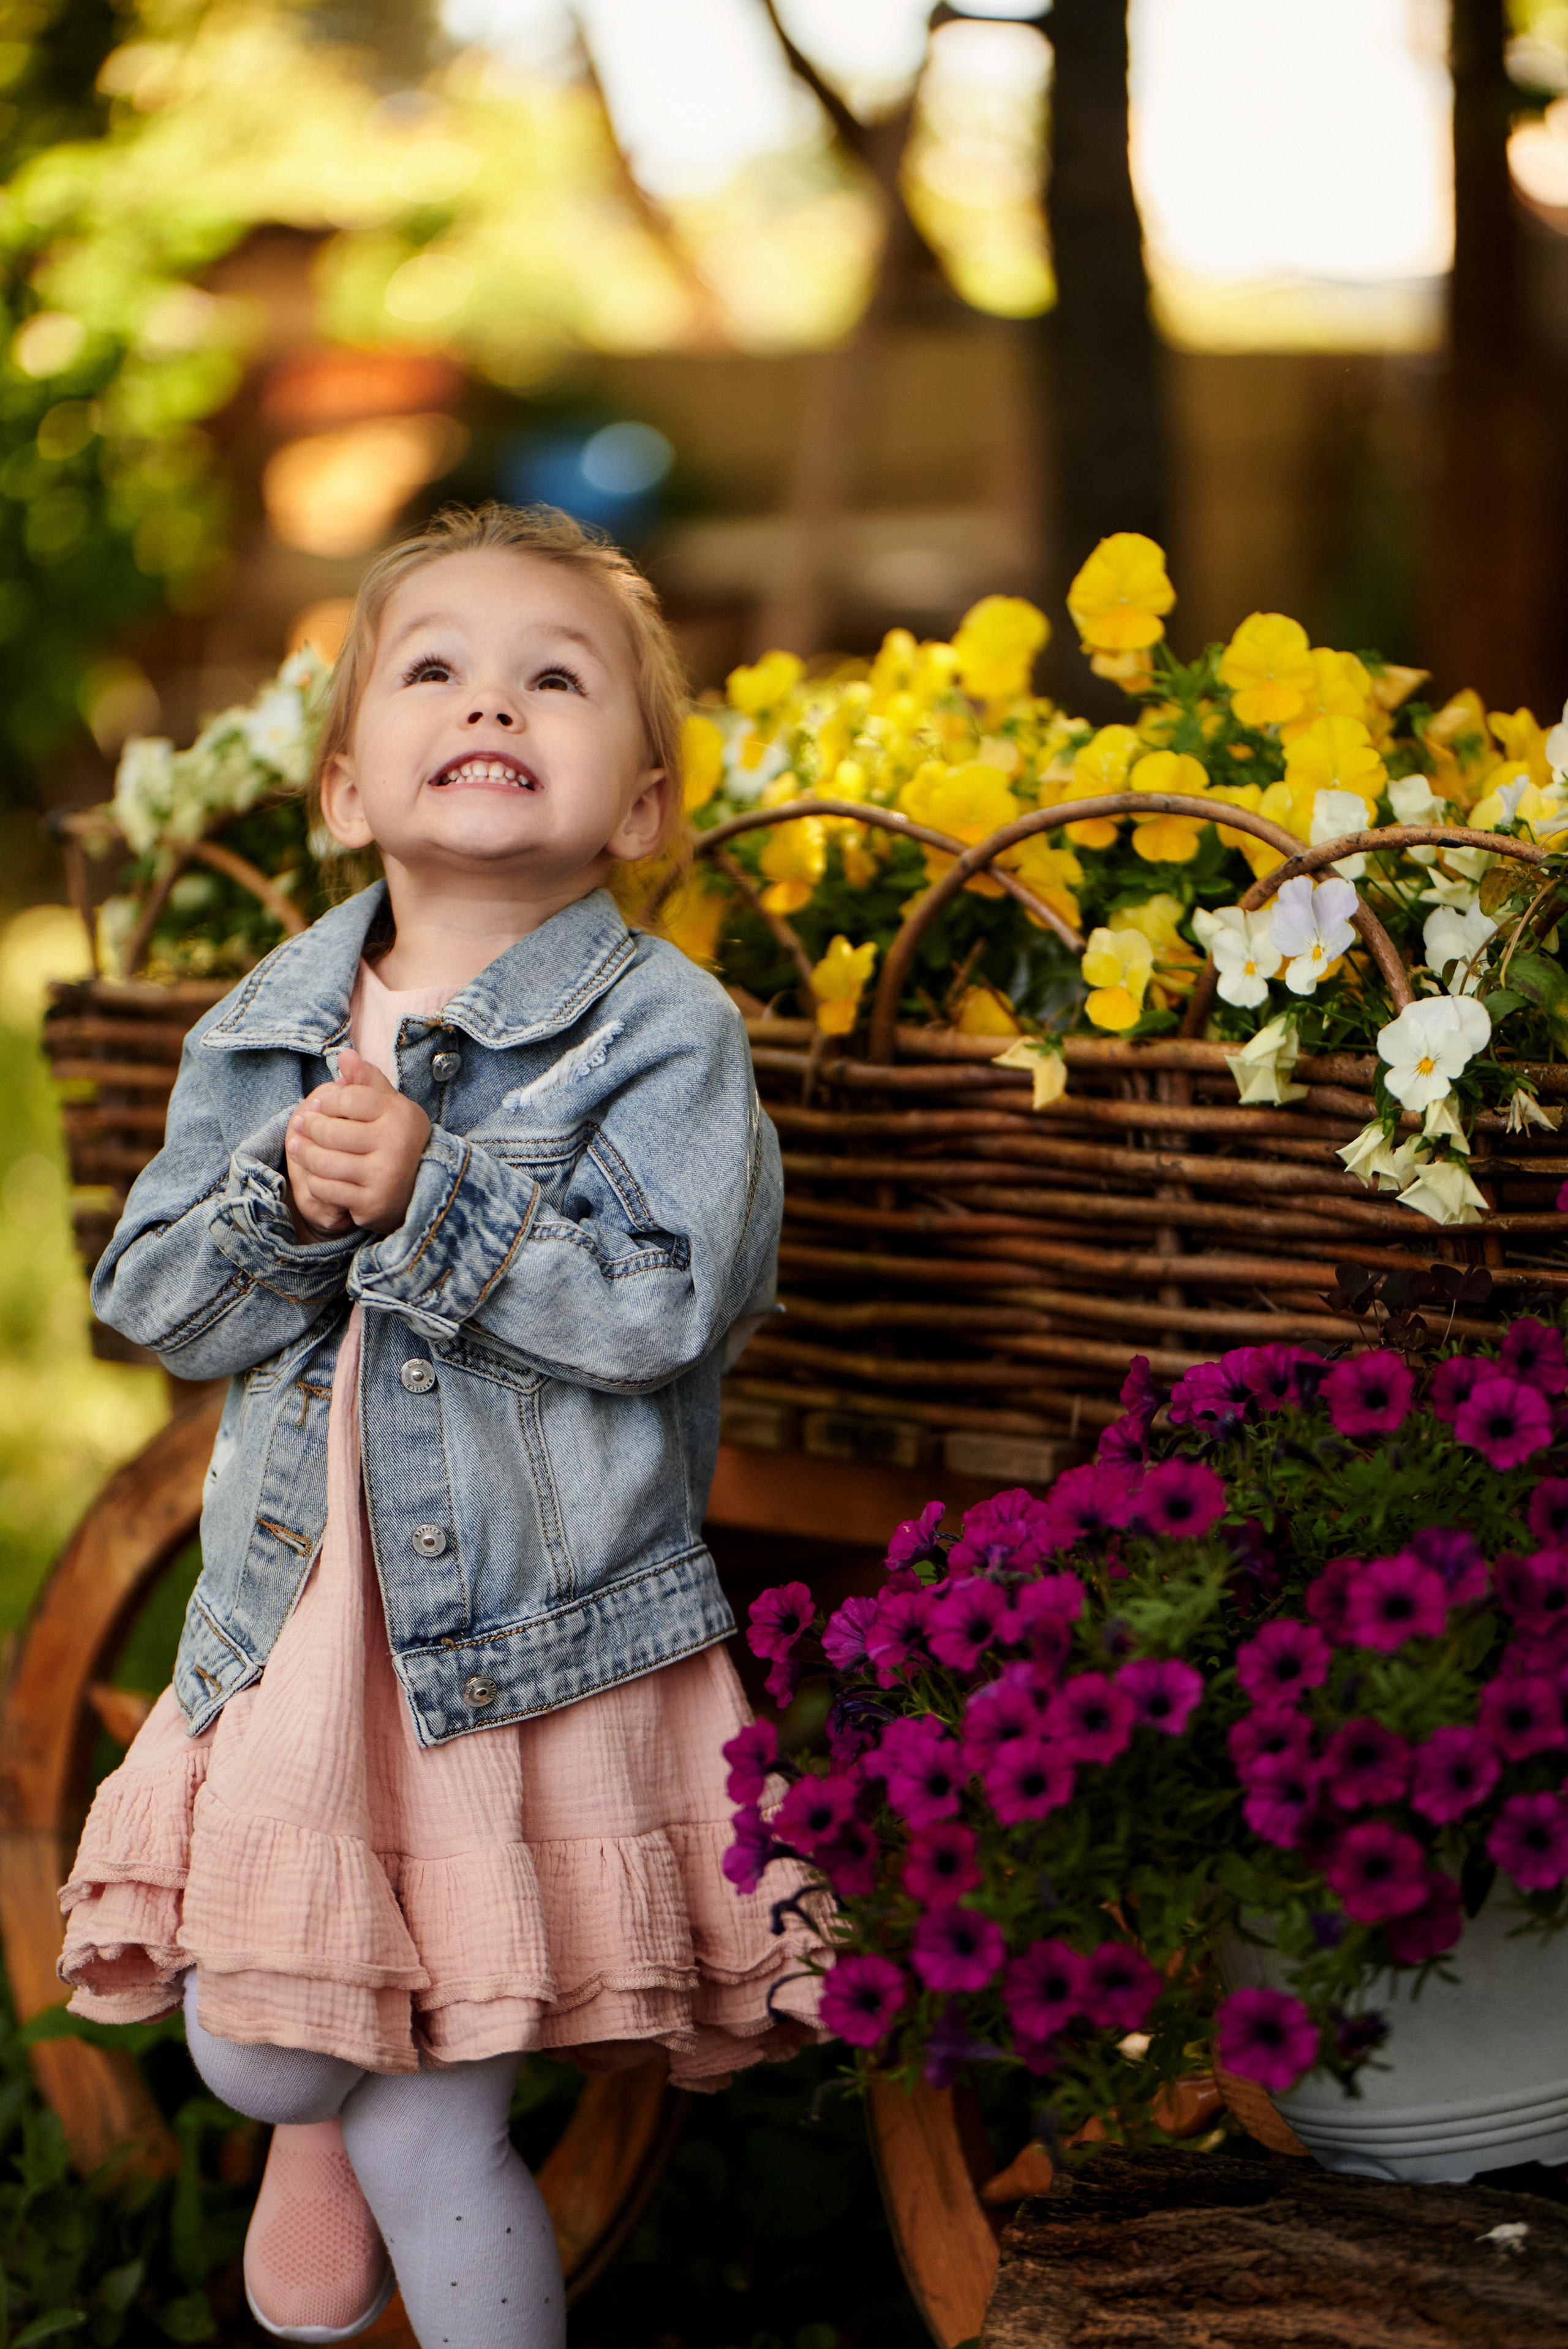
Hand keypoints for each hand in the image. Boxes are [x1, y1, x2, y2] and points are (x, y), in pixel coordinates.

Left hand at [285, 1049, 431, 1235]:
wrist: (420, 1188)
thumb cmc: (396, 1139)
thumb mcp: (389, 1106)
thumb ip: (367, 1080)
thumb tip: (345, 1055)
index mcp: (400, 1115)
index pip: (349, 1100)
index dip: (327, 1101)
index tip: (317, 1105)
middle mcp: (396, 1145)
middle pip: (331, 1132)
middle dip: (309, 1128)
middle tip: (299, 1125)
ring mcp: (384, 1176)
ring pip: (324, 1162)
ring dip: (304, 1154)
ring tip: (297, 1147)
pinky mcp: (372, 1203)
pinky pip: (326, 1189)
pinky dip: (315, 1181)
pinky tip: (314, 1174)